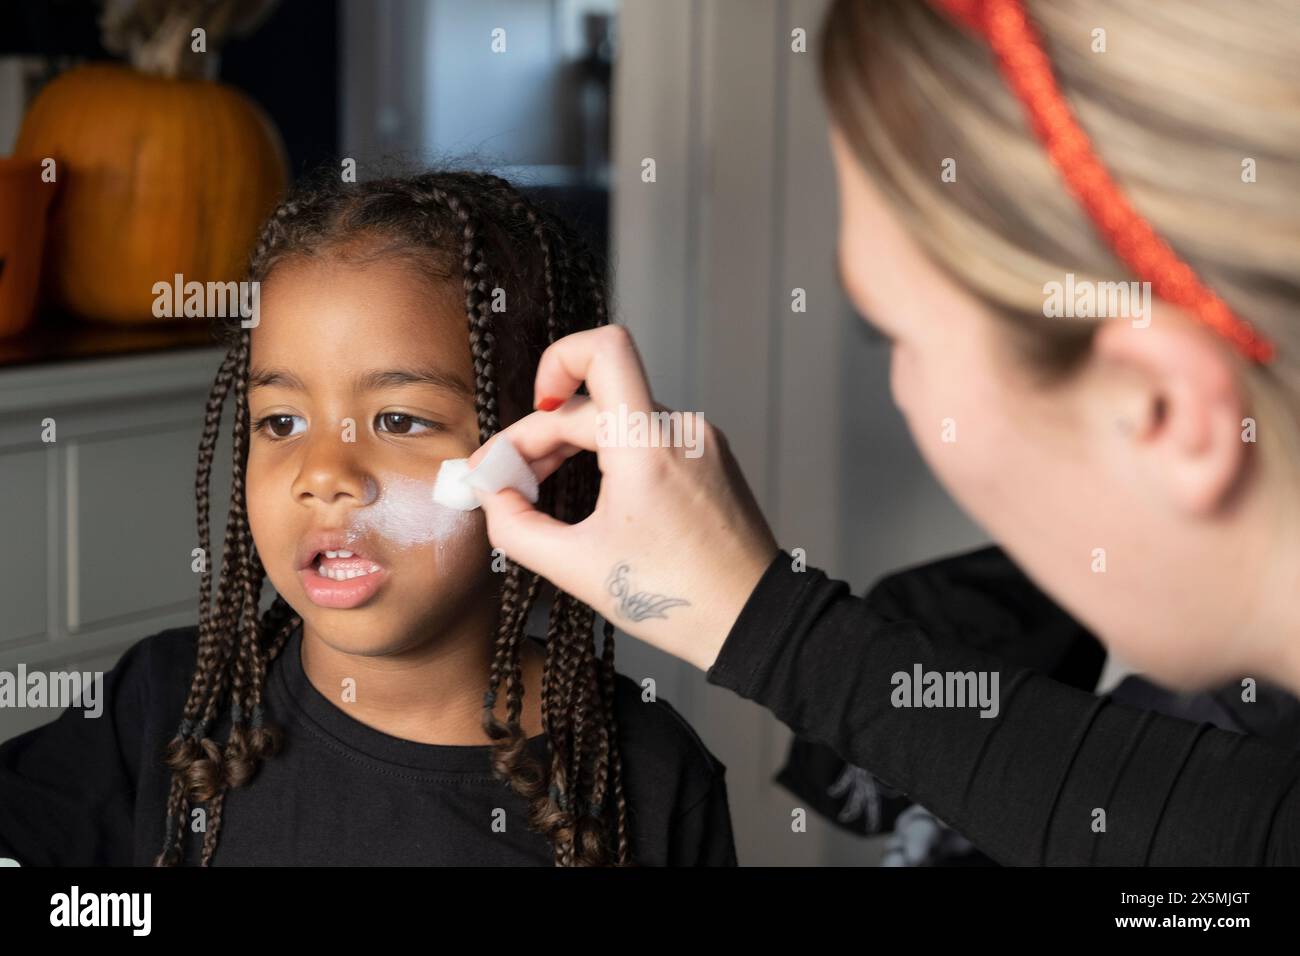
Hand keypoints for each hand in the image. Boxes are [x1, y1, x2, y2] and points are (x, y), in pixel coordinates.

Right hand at [467, 326, 779, 670]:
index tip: (523, 432)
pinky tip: (591, 495)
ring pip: (619, 415)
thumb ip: (515, 527)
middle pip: (594, 397)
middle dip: (541, 435)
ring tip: (541, 491)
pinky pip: (647, 436)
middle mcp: (680, 428)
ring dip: (573, 445)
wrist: (753, 622)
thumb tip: (490, 495)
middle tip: (507, 484)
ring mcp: (700, 440)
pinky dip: (609, 454)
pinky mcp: (710, 457)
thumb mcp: (577, 568)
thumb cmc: (678, 599)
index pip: (596, 354)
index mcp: (648, 444)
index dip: (546, 378)